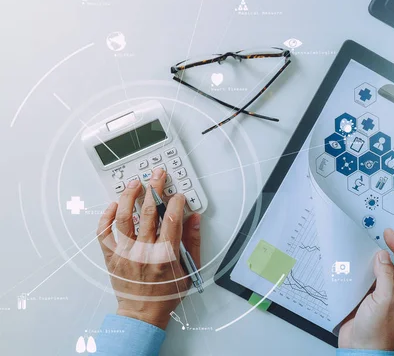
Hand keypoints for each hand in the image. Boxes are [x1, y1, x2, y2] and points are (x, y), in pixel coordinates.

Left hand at [96, 169, 201, 329]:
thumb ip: (193, 242)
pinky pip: (104, 233)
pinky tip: (113, 205)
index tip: (178, 195)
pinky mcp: (111, 257)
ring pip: (123, 218)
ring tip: (135, 183)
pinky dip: (106, 217)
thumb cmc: (166, 294)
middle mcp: (143, 252)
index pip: (171, 219)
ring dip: (129, 196)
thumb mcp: (189, 269)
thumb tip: (194, 219)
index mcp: (165, 256)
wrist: (142, 314)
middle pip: (147, 212)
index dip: (175, 202)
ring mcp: (125, 254)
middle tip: (157, 174)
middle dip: (154, 188)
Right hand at [338, 228, 393, 350]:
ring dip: (373, 262)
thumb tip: (383, 257)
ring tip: (366, 250)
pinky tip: (357, 265)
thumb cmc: (377, 335)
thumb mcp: (384, 301)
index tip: (389, 235)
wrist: (359, 350)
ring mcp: (384, 297)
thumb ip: (385, 276)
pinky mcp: (370, 299)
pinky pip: (369, 280)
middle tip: (378, 237)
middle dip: (387, 252)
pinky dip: (363, 271)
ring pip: (381, 272)